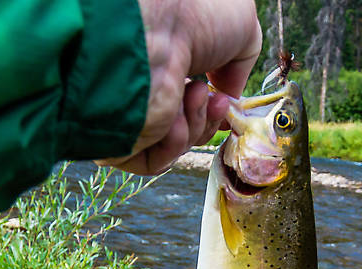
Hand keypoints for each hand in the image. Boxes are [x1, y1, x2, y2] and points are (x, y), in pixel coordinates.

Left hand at [99, 0, 261, 173]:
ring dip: (195, 127)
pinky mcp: (118, 134)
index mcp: (167, 60)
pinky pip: (153, 161)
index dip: (213, 108)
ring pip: (175, 146)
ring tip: (192, 94)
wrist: (157, 24)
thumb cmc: (196, 12)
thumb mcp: (242, 28)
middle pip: (188, 127)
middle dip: (209, 118)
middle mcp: (147, 86)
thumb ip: (240, 66)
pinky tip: (173, 118)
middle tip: (215, 100)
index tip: (225, 100)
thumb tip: (229, 95)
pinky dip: (173, 146)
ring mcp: (132, 111)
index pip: (190, 101)